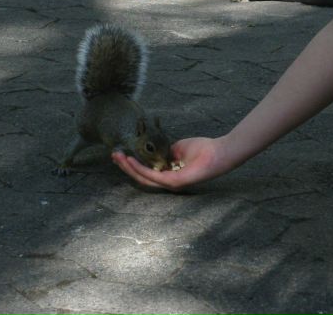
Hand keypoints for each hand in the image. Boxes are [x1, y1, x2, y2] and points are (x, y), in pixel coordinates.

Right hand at [112, 136, 231, 190]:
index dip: (132, 165)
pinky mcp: (174, 182)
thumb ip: (166, 153)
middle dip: (126, 167)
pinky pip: (153, 176)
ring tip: (118, 157)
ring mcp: (171, 184)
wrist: (219, 152)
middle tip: (114, 155)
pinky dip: (140, 169)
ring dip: (129, 168)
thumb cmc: (203, 150)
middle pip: (141, 178)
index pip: (146, 173)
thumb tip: (155, 152)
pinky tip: (131, 160)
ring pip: (144, 178)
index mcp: (169, 175)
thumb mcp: (179, 149)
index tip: (121, 154)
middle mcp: (168, 182)